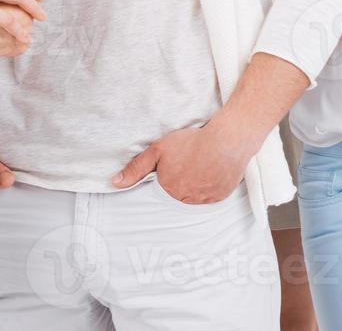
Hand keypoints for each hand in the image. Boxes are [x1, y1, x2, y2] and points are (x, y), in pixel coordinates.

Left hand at [112, 120, 249, 203]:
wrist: (226, 142)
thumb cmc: (191, 143)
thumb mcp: (157, 150)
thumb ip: (136, 168)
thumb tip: (115, 183)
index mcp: (169, 189)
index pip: (162, 188)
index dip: (168, 175)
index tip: (175, 166)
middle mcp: (186, 199)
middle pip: (178, 193)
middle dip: (181, 180)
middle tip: (189, 163)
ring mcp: (204, 199)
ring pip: (195, 196)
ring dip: (195, 184)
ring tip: (200, 165)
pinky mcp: (220, 197)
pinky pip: (210, 195)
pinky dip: (209, 186)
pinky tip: (211, 171)